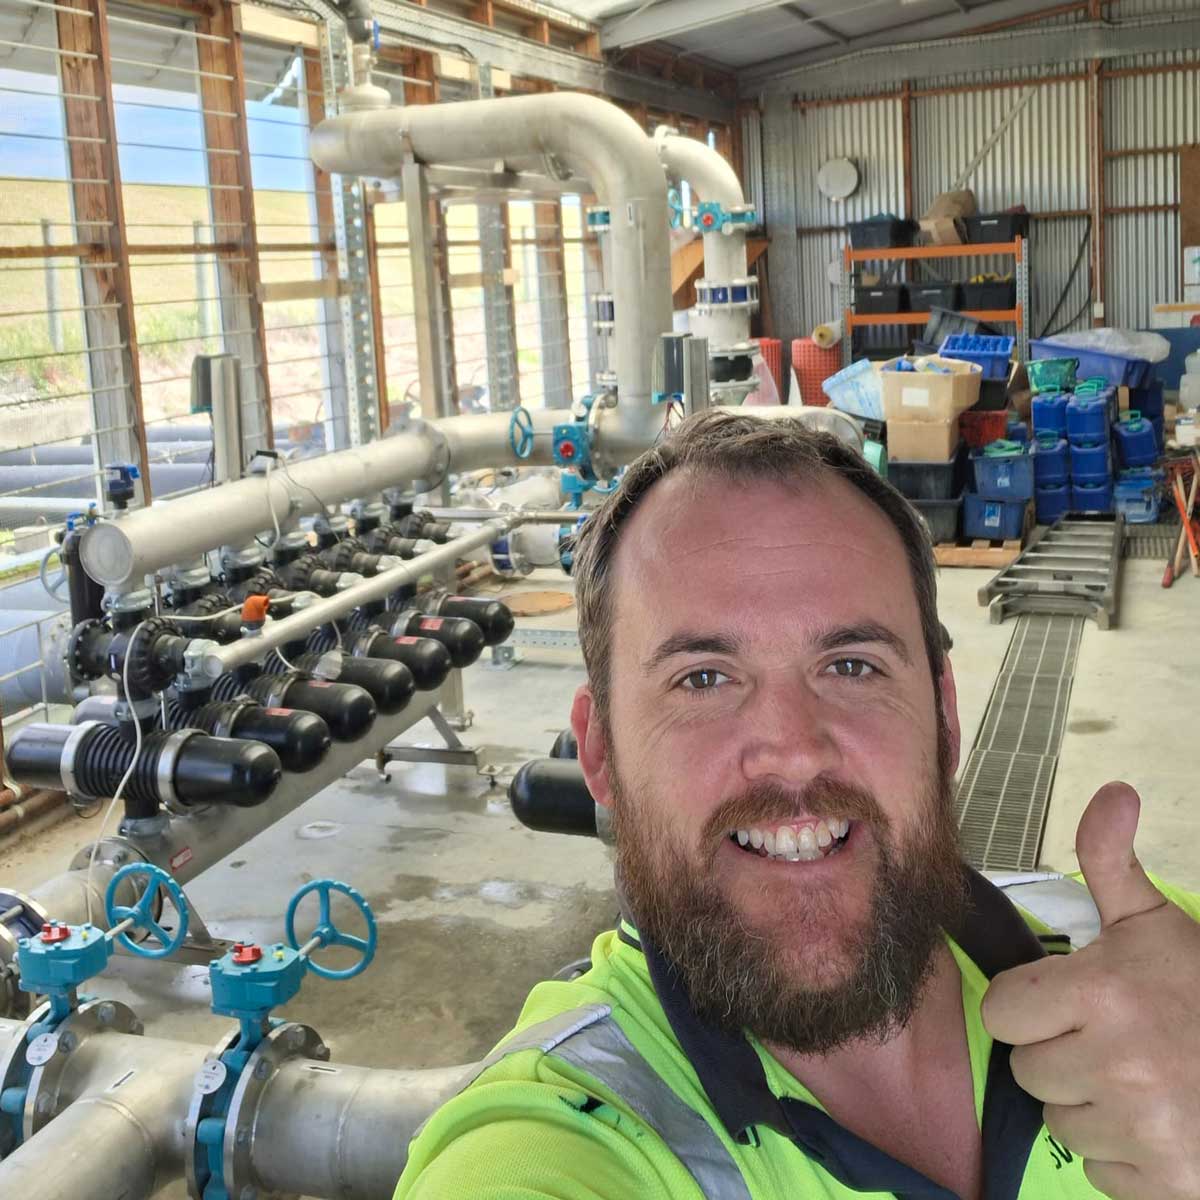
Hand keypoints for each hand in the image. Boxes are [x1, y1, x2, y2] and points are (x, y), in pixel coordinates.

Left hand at [981, 782, 1199, 1199]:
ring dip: (1089, 1106)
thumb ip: (1111, 863)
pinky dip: (1123, 1156)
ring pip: (1060, 1123)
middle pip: (1027, 1070)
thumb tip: (1113, 791)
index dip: (1031, 1006)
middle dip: (1060, 1055)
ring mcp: (1141, 1130)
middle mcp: (1114, 1064)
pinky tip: (1160, 1125)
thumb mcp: (1157, 923)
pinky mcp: (1165, 1184)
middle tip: (1114, 1041)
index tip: (1070, 1003)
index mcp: (1102, 994)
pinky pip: (1099, 1171)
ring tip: (1140, 1081)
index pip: (1002, 1012)